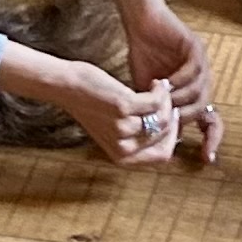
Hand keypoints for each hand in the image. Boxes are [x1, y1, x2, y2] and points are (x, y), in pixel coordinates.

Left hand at [54, 56, 187, 168]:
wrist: (68, 87)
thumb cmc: (93, 106)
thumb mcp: (114, 131)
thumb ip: (138, 138)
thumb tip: (171, 133)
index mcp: (122, 157)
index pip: (162, 156)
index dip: (173, 137)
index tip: (173, 118)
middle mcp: (122, 147)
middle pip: (165, 136)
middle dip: (171, 115)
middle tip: (166, 99)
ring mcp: (122, 127)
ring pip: (163, 117)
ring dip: (166, 100)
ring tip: (158, 88)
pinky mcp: (123, 107)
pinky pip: (157, 101)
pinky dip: (160, 90)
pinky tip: (155, 83)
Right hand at [117, 0, 222, 160]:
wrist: (140, 25)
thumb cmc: (144, 56)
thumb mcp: (149, 92)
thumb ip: (157, 113)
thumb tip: (162, 142)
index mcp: (195, 92)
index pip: (212, 121)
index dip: (212, 139)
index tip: (206, 159)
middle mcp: (203, 79)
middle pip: (207, 108)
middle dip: (190, 118)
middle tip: (170, 122)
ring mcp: (202, 63)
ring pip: (201, 91)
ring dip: (181, 100)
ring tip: (162, 102)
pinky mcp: (196, 47)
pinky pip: (194, 70)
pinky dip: (180, 80)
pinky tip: (164, 83)